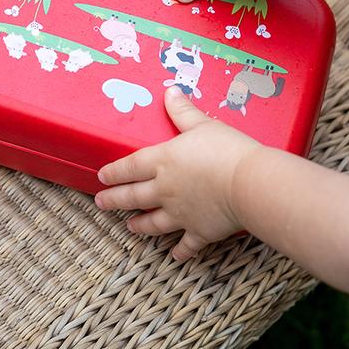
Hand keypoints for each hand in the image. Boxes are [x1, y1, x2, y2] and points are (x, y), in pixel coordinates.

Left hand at [94, 87, 261, 261]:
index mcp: (163, 161)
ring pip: (153, 222)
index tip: (102, 177)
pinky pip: (186, 244)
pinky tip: (174, 256)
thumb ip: (183, 111)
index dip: (114, 172)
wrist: (248, 184)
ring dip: (140, 225)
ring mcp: (180, 214)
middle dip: (115, 200)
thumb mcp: (203, 125)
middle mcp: (165, 190)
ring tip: (130, 227)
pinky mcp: (199, 231)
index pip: (130, 166)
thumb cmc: (226, 150)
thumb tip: (170, 92)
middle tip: (101, 203)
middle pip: (133, 196)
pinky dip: (180, 251)